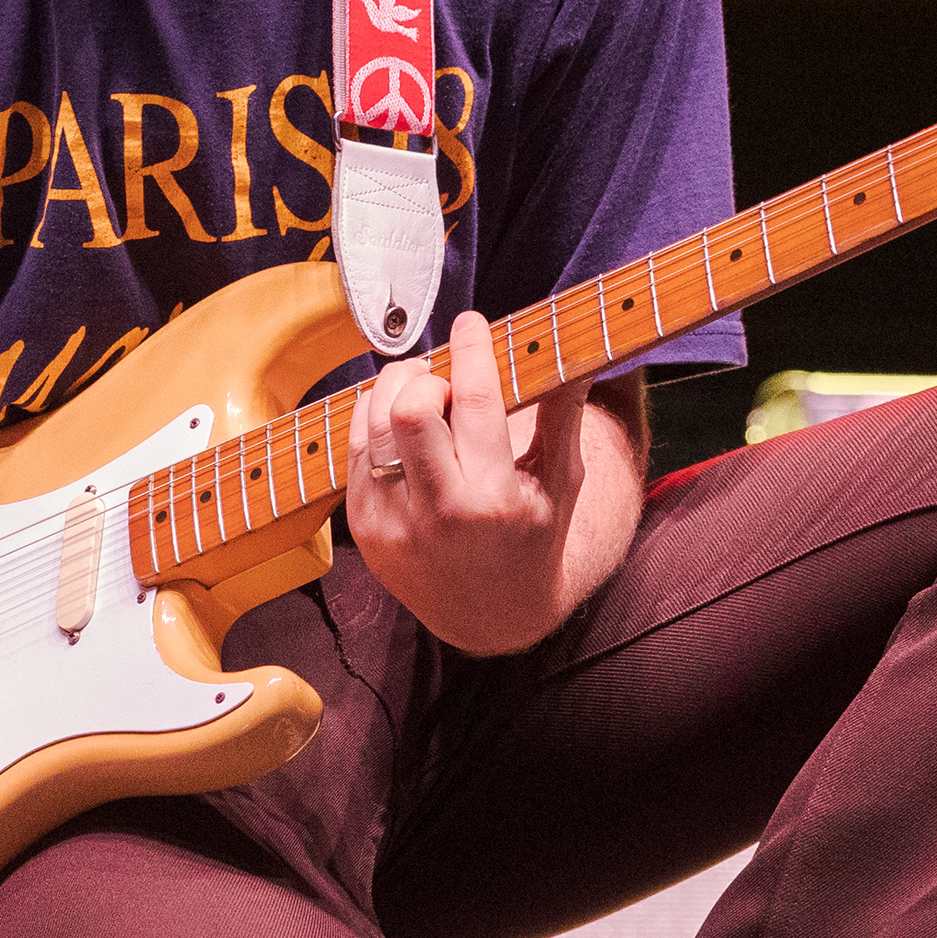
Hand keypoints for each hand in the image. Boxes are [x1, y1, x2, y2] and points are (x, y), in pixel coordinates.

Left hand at [344, 310, 599, 652]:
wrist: (487, 616)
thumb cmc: (532, 536)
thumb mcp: (559, 483)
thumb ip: (564, 415)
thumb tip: (582, 351)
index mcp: (495, 500)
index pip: (476, 403)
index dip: (471, 350)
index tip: (472, 322)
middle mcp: (440, 514)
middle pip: (411, 410)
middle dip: (426, 375)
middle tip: (445, 375)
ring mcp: (392, 523)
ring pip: (373, 422)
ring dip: (396, 389)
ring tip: (424, 390)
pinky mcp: (362, 526)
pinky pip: (354, 447)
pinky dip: (375, 417)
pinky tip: (401, 418)